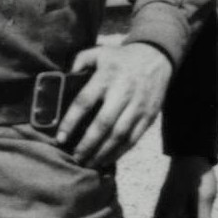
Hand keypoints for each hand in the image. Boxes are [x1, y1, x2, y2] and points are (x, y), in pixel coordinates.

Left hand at [56, 42, 172, 165]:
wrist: (156, 57)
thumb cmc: (121, 58)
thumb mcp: (99, 53)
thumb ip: (79, 62)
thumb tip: (63, 78)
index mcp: (106, 77)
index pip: (84, 102)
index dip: (71, 122)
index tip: (60, 139)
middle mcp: (122, 93)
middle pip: (103, 124)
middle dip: (87, 145)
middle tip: (75, 158)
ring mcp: (138, 106)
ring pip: (119, 136)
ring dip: (103, 153)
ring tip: (89, 164)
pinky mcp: (149, 116)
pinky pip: (133, 139)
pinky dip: (120, 152)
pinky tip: (107, 159)